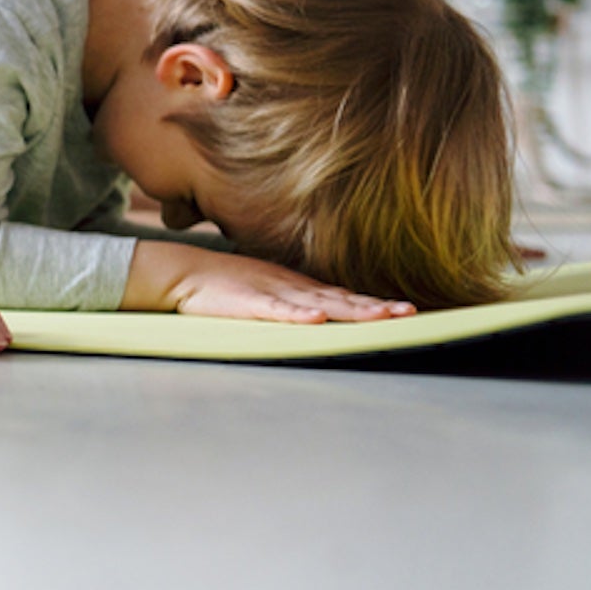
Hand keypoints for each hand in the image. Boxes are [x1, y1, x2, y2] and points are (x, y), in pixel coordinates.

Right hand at [157, 247, 413, 322]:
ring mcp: (271, 293)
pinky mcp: (247, 302)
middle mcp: (292, 288)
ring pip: (318, 303)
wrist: (183, 271)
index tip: (404, 310)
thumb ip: (295, 302)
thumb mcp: (267, 292)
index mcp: (297, 287)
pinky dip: (298, 314)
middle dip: (374, 307)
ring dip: (350, 310)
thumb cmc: (225, 285)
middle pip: (341, 299)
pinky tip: (317, 318)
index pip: (343, 296)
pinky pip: (277, 309)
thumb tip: (326, 315)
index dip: (373, 303)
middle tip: (407, 313)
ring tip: (379, 316)